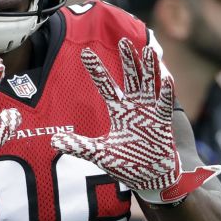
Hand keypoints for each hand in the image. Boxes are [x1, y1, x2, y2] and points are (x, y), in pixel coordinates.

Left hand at [52, 38, 219, 205]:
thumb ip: (79, 145)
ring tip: (147, 50)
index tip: (85, 53)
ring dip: (149, 68)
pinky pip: (165, 102)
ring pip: (149, 83)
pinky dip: (166, 90)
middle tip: (122, 41)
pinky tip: (166, 77)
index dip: (97, 69)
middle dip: (128, 60)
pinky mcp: (162, 121)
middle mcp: (135, 106)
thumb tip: (54, 141)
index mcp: (119, 111)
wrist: (149, 179)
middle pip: (131, 78)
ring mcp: (150, 111)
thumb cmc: (127, 165)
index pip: (105, 85)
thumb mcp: (99, 153)